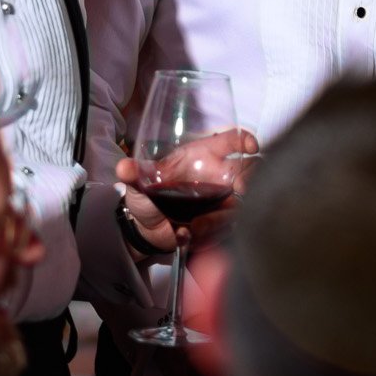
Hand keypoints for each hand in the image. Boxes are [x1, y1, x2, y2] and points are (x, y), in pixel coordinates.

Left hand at [114, 128, 259, 254]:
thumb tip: (124, 168)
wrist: (146, 228)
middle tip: (240, 189)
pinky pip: (228, 228)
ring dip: (223, 215)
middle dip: (251, 177)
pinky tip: (188, 235)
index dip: (245, 140)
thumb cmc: (148, 195)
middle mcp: (220, 176)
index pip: (232, 141)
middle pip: (252, 169)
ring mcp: (224, 200)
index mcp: (203, 155)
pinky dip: (210, 234)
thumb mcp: (140, 183)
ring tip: (197, 225)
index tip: (251, 146)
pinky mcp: (222, 223)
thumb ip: (135, 174)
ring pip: (243, 203)